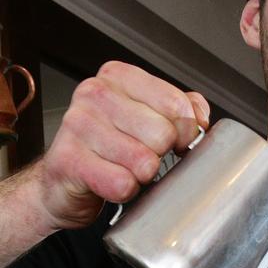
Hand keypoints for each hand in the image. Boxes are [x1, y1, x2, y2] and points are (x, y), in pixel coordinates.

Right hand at [38, 60, 209, 230]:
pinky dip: (125, 191)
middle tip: (144, 155)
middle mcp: (96, 94)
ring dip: (142, 175)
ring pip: (144, 161)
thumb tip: (200, 118)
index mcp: (120, 77)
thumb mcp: (151, 116)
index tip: (175, 140)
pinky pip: (121, 183)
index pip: (176, 104)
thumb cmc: (112, 145)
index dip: (186, 132)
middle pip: (163, 134)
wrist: (67, 179)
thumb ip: (184, 108)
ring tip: (127, 167)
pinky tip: (112, 181)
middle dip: (161, 154)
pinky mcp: (68, 160)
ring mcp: (78, 125)